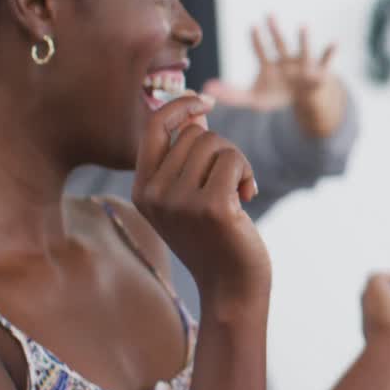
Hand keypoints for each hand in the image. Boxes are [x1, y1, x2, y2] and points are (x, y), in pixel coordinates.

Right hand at [132, 94, 270, 306]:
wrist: (231, 289)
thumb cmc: (215, 239)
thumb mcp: (190, 196)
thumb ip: (186, 156)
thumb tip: (198, 108)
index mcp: (142, 190)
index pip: (154, 128)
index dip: (180, 106)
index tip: (205, 100)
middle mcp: (154, 194)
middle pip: (194, 133)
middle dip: (221, 148)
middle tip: (231, 179)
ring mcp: (181, 201)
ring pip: (215, 143)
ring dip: (236, 160)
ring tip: (238, 190)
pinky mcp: (212, 207)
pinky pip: (233, 159)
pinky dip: (247, 172)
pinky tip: (247, 198)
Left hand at [202, 15, 346, 137]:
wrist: (303, 97)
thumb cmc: (276, 94)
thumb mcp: (254, 99)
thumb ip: (232, 94)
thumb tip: (205, 90)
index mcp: (270, 66)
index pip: (261, 51)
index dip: (257, 40)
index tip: (253, 25)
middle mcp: (286, 61)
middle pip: (279, 45)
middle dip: (275, 31)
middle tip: (269, 14)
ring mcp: (303, 66)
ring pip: (303, 51)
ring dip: (303, 39)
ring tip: (303, 25)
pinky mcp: (318, 74)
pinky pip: (327, 63)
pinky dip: (331, 53)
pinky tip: (335, 43)